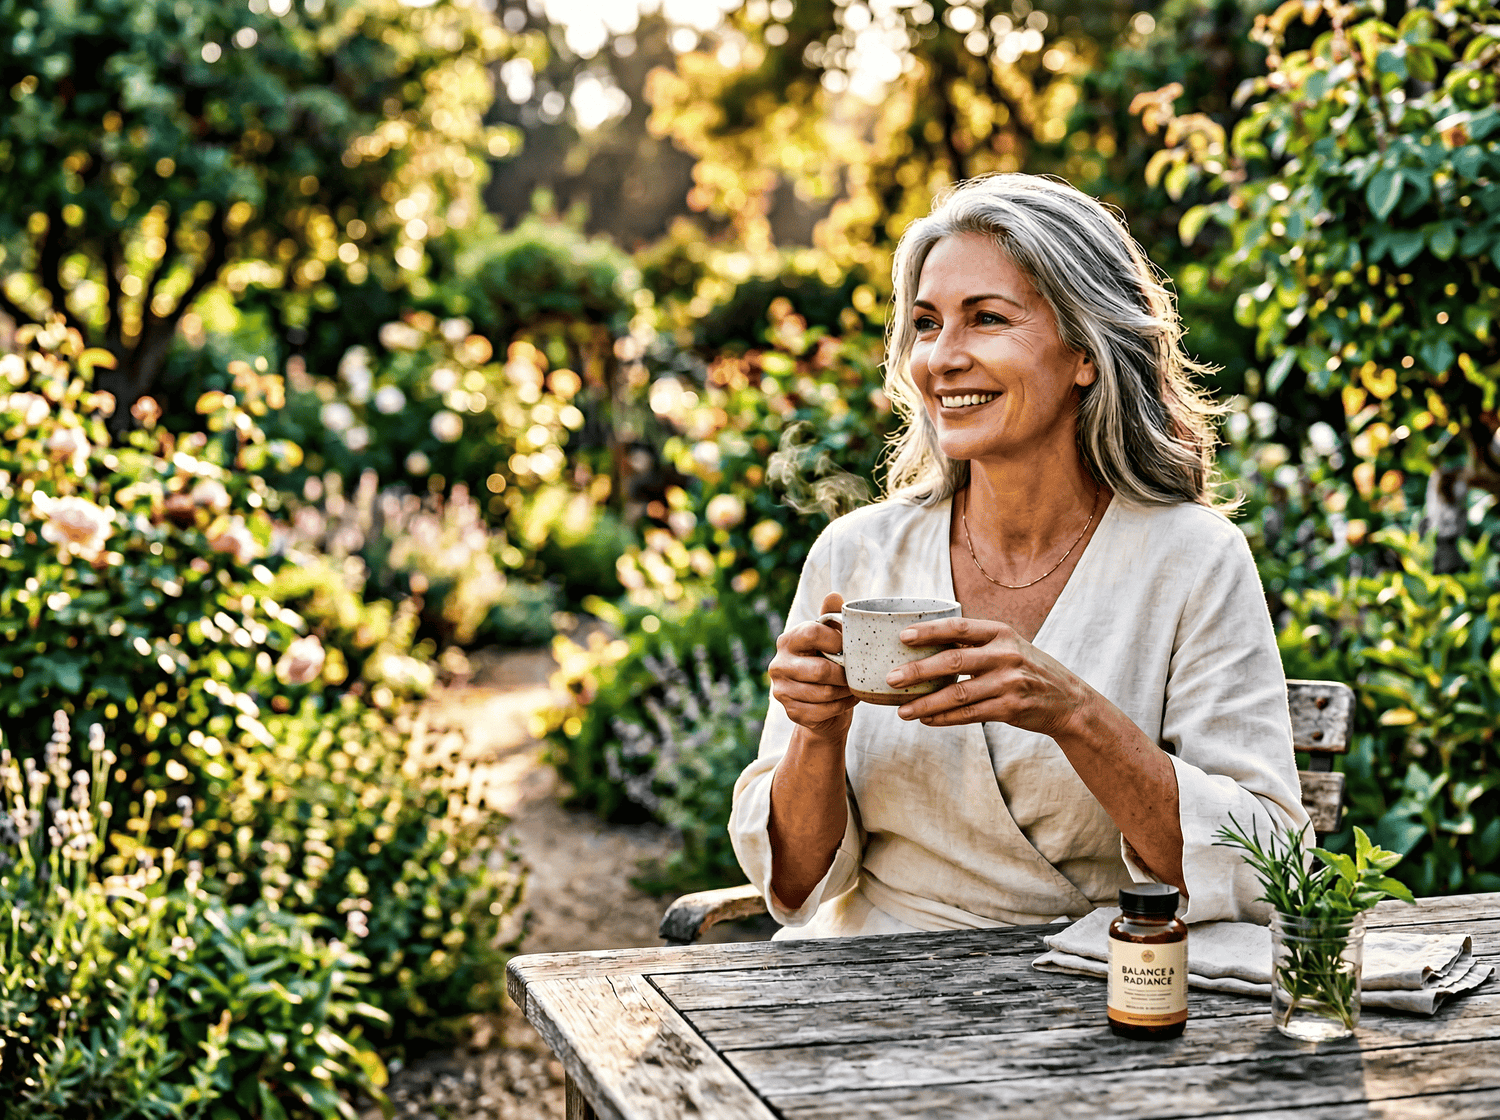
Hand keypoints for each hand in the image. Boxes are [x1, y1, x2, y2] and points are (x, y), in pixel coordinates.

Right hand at [767, 592, 856, 745]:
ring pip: (824, 693)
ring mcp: (781, 691)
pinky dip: (841, 706)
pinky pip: (823, 711)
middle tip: (857, 673)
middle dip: (844, 674)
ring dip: (845, 691)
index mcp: (787, 641)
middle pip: (819, 670)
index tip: (849, 646)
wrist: (821, 702)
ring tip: (855, 686)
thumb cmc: (828, 662)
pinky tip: (848, 700)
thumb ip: (831, 617)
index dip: (836, 640)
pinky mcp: (791, 712)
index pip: (812, 633)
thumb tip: (834, 595)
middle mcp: (778, 665)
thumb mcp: (830, 638)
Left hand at [886, 617, 1091, 738]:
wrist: (1068, 700)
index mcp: (1001, 633)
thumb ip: (976, 644)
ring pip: (958, 695)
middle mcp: (1005, 655)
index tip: (903, 637)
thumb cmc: (1026, 669)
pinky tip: (926, 720)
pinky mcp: (1010, 709)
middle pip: (953, 662)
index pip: (959, 628)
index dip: (929, 631)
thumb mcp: (1008, 646)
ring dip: (926, 703)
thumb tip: (925, 647)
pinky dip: (944, 718)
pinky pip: (969, 714)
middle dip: (918, 671)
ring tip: (901, 710)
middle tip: (891, 678)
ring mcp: (1009, 683)